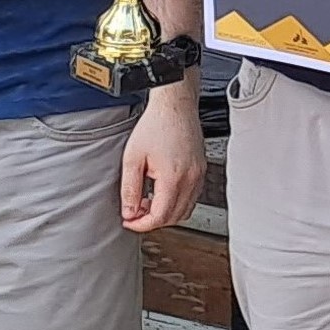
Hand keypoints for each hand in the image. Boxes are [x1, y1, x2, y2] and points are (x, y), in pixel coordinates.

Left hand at [119, 85, 206, 232]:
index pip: (160, 216)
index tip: (130, 221)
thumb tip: (129, 212)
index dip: (142, 224)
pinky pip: (191, 197)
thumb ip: (130, 189)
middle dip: (153, 220)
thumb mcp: (133, 158)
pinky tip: (162, 192)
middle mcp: (191, 179)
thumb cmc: (156, 124)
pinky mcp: (200, 170)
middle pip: (174, 217)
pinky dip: (177, 202)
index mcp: (173, 177)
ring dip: (166, 213)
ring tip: (147, 201)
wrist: (174, 105)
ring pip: (185, 210)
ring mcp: (198, 175)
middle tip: (136, 212)